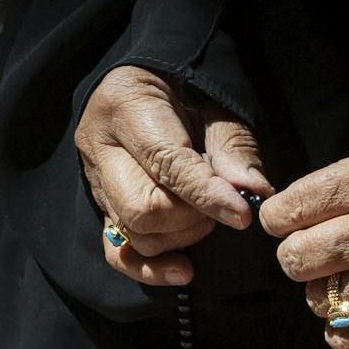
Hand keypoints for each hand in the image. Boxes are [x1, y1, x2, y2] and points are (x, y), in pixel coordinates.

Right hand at [75, 65, 269, 284]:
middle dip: (191, 217)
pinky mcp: (100, 206)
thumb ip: (233, 145)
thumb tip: (253, 192)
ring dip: (181, 237)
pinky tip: (184, 271)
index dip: (206, 194)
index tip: (242, 213)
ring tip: (204, 212)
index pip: (165, 164)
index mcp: (125, 107)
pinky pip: (116, 252)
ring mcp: (94, 180)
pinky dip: (151, 269)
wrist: (148, 77)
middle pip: (142, 209)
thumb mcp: (215, 101)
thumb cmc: (186, 84)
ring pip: (134, 235)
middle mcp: (99, 146)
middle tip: (220, 203)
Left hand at [257, 141, 348, 348]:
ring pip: (320, 300)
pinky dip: (343, 333)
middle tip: (320, 251)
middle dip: (299, 256)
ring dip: (326, 293)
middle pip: (295, 258)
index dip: (280, 218)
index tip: (290, 220)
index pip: (290, 208)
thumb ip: (342, 185)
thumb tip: (287, 215)